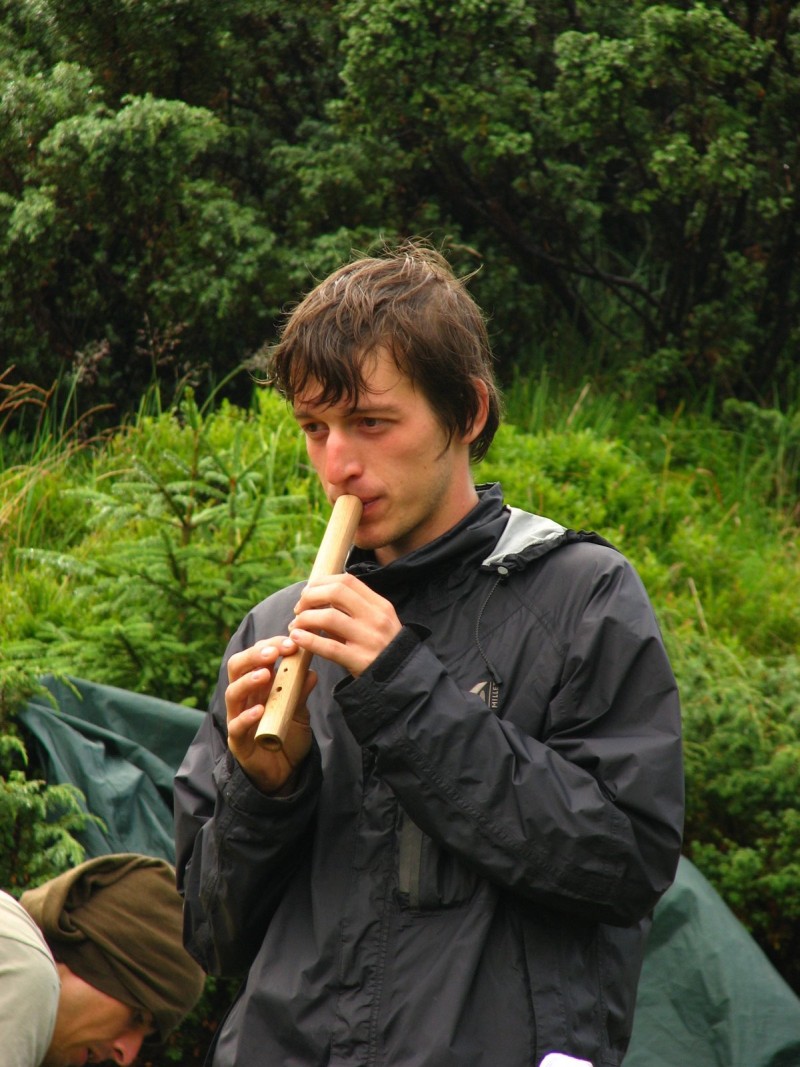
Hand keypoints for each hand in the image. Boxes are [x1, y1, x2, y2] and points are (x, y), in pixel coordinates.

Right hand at [225, 637, 314, 793]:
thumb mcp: (299, 712)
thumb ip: (301, 693)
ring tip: (265, 674)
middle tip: (275, 651)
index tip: (291, 641)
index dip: (271, 645)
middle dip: (255, 655)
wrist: (285, 773)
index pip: (256, 657)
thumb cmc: (287, 737)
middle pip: (237, 668)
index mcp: (258, 686)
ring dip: (248, 681)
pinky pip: (237, 726)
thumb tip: (311, 671)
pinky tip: (259, 710)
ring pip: (233, 693)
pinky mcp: (238, 741)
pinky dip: (247, 716)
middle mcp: (245, 698)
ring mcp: (238, 718)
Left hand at [288, 572, 402, 675]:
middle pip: (336, 592)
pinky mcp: (361, 661)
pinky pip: (330, 647)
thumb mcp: (376, 623)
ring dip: (305, 618)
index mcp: (380, 605)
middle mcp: (376, 618)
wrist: (401, 678)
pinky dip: (309, 640)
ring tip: (296, 626)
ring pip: (329, 617)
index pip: (347, 581)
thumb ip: (352, 610)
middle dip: (310, 597)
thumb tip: (318, 598)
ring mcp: (369, 639)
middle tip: (299, 609)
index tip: (308, 593)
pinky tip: (297, 638)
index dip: (322, 583)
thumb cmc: (382, 649)